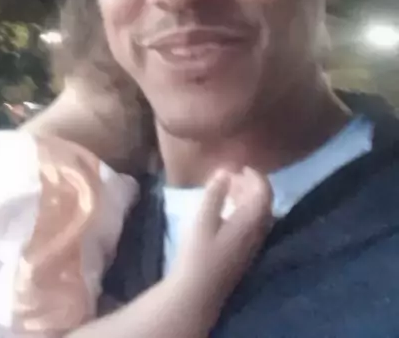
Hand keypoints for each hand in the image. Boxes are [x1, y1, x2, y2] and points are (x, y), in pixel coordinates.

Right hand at [171, 167, 271, 309]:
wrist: (197, 296)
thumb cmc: (198, 254)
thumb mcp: (202, 219)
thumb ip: (215, 193)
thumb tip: (225, 171)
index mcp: (251, 221)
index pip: (264, 191)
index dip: (255, 175)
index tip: (240, 166)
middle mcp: (258, 232)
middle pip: (264, 202)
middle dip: (251, 185)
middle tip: (232, 175)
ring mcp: (253, 245)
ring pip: (259, 214)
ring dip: (248, 198)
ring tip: (228, 188)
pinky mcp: (246, 254)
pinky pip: (253, 225)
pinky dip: (245, 211)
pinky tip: (227, 211)